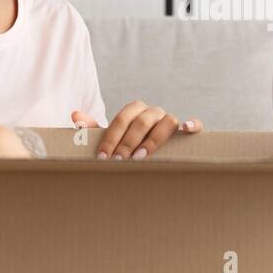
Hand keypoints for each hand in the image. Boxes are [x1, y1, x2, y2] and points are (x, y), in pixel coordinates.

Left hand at [75, 102, 202, 159]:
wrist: (147, 153)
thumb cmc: (126, 147)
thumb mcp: (110, 140)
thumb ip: (92, 129)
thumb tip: (76, 115)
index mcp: (134, 110)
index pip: (122, 119)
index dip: (111, 138)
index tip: (103, 157)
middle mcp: (153, 112)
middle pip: (142, 121)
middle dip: (129, 142)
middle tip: (119, 161)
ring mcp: (171, 119)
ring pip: (167, 121)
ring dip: (153, 139)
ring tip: (142, 157)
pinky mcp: (188, 130)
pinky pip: (196, 123)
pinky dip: (193, 124)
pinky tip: (186, 130)